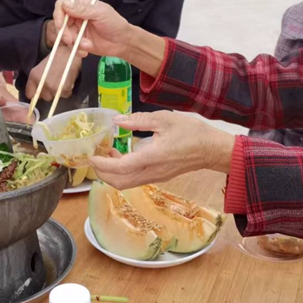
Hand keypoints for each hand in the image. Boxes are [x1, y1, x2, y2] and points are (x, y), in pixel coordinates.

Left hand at [26, 51, 81, 101]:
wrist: (70, 53)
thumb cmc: (55, 58)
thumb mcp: (41, 67)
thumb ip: (37, 80)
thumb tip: (38, 93)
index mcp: (34, 76)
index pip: (30, 94)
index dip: (35, 94)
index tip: (40, 92)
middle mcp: (42, 83)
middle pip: (44, 97)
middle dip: (49, 92)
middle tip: (54, 82)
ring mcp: (53, 87)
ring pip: (54, 97)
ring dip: (58, 91)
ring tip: (61, 81)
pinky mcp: (64, 89)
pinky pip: (65, 95)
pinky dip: (67, 90)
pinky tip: (67, 81)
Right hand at [53, 0, 132, 59]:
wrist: (122, 42)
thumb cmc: (114, 24)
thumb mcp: (100, 13)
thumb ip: (83, 9)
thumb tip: (65, 4)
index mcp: (81, 4)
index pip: (62, 5)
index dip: (58, 14)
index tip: (61, 25)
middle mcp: (76, 14)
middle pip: (59, 21)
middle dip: (63, 32)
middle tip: (70, 41)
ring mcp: (76, 28)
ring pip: (63, 34)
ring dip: (71, 42)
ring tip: (84, 46)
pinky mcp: (78, 40)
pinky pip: (70, 45)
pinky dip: (76, 49)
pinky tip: (85, 51)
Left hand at [89, 112, 234, 189]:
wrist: (212, 150)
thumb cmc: (192, 132)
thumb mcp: (164, 119)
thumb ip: (139, 120)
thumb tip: (117, 120)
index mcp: (153, 157)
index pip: (121, 167)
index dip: (102, 164)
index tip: (91, 156)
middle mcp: (153, 172)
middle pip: (120, 182)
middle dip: (102, 173)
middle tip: (93, 157)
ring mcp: (156, 177)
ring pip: (127, 183)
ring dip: (112, 173)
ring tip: (106, 154)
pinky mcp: (159, 177)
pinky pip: (135, 179)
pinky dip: (122, 172)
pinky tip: (121, 155)